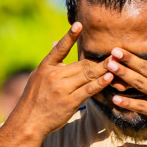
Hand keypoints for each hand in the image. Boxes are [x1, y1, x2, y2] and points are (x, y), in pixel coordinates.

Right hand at [7, 23, 116, 141]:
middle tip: (116, 52)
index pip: (59, 48)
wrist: (28, 122)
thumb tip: (54, 42)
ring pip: (87, 75)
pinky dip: (100, 83)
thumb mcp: (37, 77)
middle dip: (99, 60)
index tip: (79, 24)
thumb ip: (50, 62)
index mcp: (46, 67)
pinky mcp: (69, 102)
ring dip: (104, 69)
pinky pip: (88, 90)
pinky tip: (109, 77)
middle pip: (82, 64)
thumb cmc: (34, 99)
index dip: (69, 36)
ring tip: (118, 62)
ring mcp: (62, 89)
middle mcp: (54, 76)